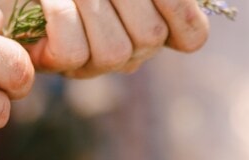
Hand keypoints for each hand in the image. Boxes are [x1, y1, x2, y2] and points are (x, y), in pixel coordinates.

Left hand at [0, 0, 209, 76]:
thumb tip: (188, 0)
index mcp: (152, 20)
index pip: (191, 35)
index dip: (180, 8)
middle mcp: (129, 48)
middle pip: (149, 37)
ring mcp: (94, 62)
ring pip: (114, 50)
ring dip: (89, 5)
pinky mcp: (57, 63)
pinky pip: (74, 50)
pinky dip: (59, 15)